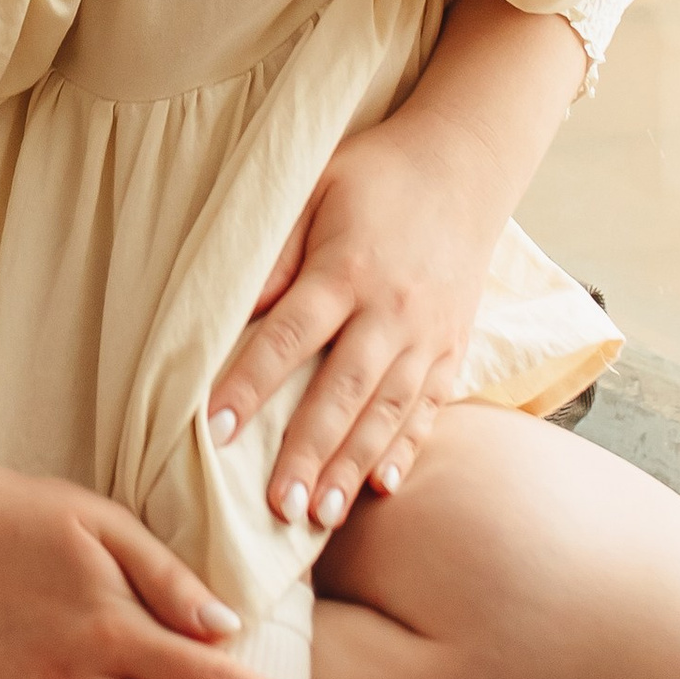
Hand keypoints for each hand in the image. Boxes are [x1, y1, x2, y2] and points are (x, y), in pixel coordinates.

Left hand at [207, 95, 512, 526]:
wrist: (465, 163)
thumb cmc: (373, 176)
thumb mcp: (315, 190)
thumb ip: (277, 252)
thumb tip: (235, 310)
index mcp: (347, 268)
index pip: (289, 335)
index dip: (250, 384)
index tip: (214, 429)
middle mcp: (393, 309)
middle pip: (342, 390)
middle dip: (308, 451)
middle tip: (277, 505)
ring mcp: (429, 334)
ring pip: (387, 411)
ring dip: (353, 466)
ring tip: (321, 514)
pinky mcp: (454, 347)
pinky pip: (430, 407)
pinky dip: (406, 449)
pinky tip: (381, 487)